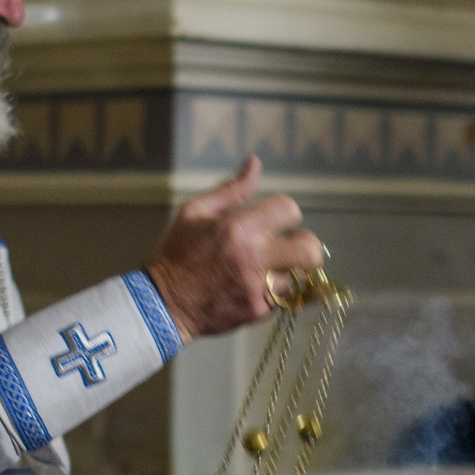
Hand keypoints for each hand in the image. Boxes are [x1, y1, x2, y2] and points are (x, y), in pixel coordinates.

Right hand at [143, 157, 327, 340]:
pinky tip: (264, 286)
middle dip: (305, 243)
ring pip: (303, 277)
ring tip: (278, 268)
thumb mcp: (195, 211)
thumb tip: (255, 163)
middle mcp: (253, 258)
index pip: (289, 210)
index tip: (274, 220)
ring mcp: (258, 288)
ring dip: (294, 270)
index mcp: (238, 228)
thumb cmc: (178, 252)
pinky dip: (281, 291)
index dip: (285, 212)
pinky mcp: (258, 311)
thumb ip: (231, 189)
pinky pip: (288, 299)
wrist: (164, 303)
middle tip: (289, 246)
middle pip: (309, 249)